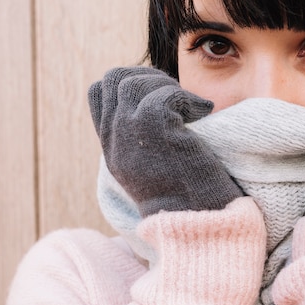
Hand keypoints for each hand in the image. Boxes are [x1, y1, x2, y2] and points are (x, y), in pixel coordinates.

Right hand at [88, 66, 242, 215]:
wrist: (198, 228)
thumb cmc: (191, 198)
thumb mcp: (156, 165)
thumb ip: (146, 138)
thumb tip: (162, 101)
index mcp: (113, 148)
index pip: (100, 91)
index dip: (130, 81)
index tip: (162, 96)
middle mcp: (114, 141)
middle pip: (113, 78)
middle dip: (147, 76)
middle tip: (176, 96)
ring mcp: (129, 137)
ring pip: (134, 82)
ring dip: (168, 87)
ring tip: (192, 108)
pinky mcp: (155, 133)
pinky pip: (164, 94)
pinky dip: (188, 98)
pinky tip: (204, 112)